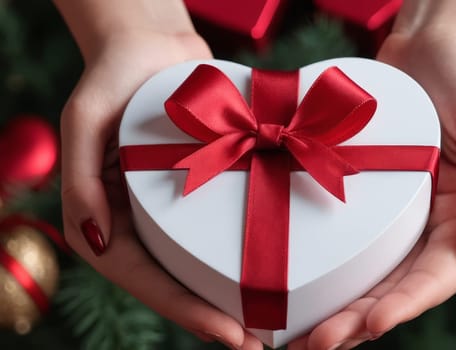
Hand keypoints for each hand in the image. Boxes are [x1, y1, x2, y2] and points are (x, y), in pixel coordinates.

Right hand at [60, 31, 262, 349]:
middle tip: (259, 342)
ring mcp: (174, 210)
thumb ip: (82, 179)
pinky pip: (222, 227)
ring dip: (235, 294)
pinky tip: (277, 267)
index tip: (232, 334)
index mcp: (105, 217)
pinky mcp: (204, 189)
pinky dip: (245, 251)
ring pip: (202, 263)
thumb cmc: (114, 75)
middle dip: (215, 316)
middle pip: (177, 282)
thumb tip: (95, 242)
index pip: (145, 279)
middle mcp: (140, 222)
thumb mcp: (85, 119)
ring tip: (275, 320)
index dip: (187, 311)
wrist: (154, 45)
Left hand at [288, 26, 455, 349]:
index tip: (369, 326)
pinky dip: (331, 267)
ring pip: (372, 272)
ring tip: (301, 334)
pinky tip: (303, 287)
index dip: (407, 304)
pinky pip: (352, 239)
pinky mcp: (371, 198)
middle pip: (398, 286)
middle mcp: (434, 223)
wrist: (429, 41)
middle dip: (359, 320)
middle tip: (316, 343)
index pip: (439, 275)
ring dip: (339, 306)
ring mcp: (400, 213)